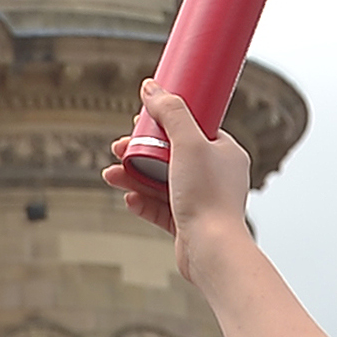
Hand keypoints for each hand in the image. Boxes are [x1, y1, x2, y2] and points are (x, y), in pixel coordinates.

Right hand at [103, 88, 251, 253]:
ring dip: (134, 177)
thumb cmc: (207, 196)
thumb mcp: (188, 142)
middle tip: (119, 148)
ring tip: (111, 175)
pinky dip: (143, 202)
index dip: (165, 123)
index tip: (140, 121)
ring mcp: (203, 200)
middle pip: (172, 155)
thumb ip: (171, 112)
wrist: (212, 249)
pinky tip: (129, 199)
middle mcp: (217, 176)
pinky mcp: (189, 224)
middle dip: (140, 152)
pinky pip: (161, 208)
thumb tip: (152, 87)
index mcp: (225, 153)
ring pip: (162, 182)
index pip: (193, 128)